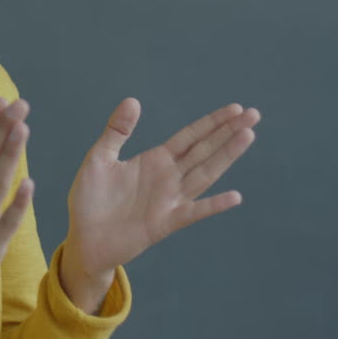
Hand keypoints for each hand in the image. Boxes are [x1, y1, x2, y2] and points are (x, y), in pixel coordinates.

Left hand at [64, 98, 259, 284]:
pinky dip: (213, 205)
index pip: (190, 137)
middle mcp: (168, 178)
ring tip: (247, 136)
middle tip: (254, 114)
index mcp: (155, 160)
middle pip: (204, 150)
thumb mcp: (99, 158)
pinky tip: (234, 196)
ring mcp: (169, 200)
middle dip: (228, 132)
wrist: (83, 238)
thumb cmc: (90, 200)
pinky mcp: (164, 223)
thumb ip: (117, 131)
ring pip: (204, 174)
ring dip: (226, 156)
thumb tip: (133, 100)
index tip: (236, 108)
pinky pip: (192, 212)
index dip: (212, 122)